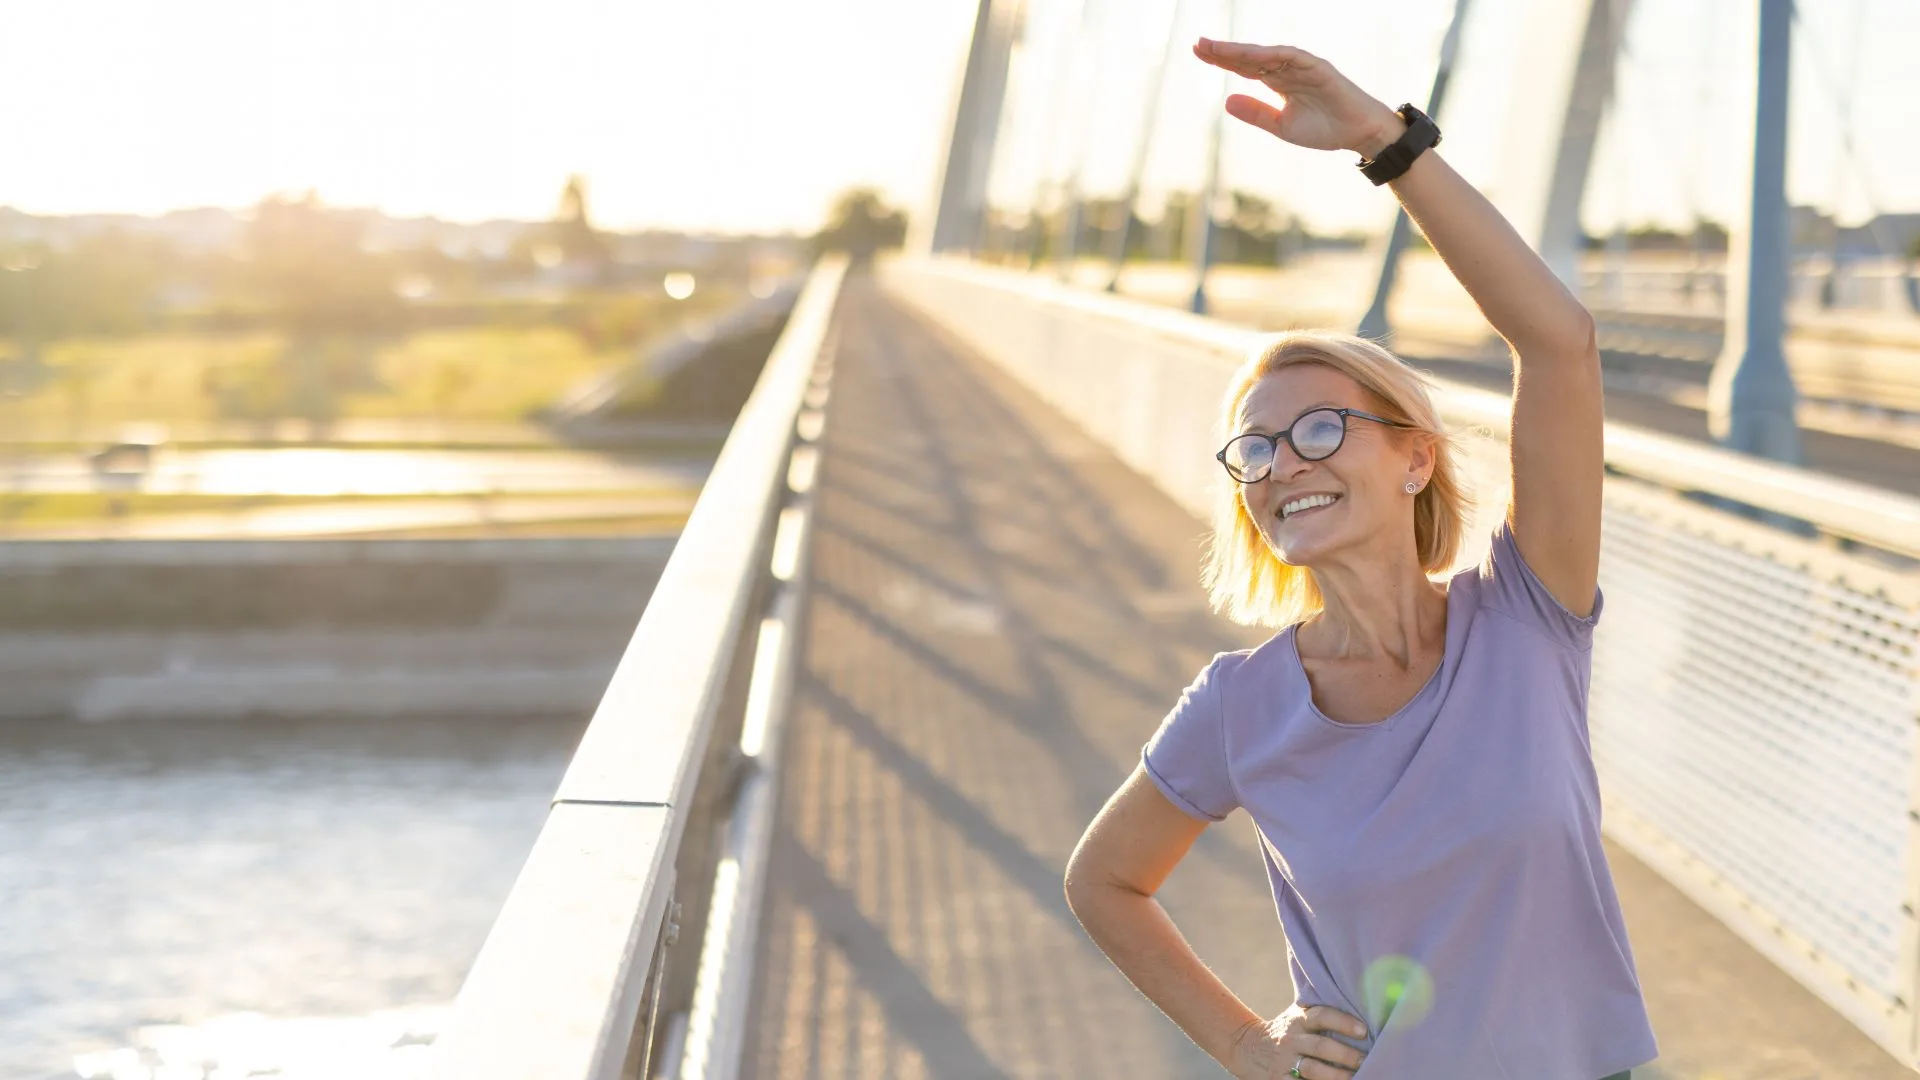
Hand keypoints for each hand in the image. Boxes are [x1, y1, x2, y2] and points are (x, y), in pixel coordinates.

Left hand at [1191, 38, 1403, 156]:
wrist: (1356, 134)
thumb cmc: (1324, 129)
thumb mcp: (1282, 126)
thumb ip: (1256, 113)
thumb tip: (1226, 101)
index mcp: (1278, 82)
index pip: (1245, 67)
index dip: (1223, 60)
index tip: (1199, 52)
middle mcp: (1287, 70)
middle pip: (1250, 57)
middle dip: (1225, 51)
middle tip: (1198, 44)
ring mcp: (1302, 66)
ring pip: (1266, 54)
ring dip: (1242, 50)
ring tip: (1217, 48)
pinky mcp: (1318, 67)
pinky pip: (1291, 57)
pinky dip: (1271, 54)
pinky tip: (1250, 54)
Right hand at [1226, 1004, 1369, 1078]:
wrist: (1245, 1046)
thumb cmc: (1285, 1031)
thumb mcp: (1296, 1016)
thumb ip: (1319, 1014)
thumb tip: (1360, 1007)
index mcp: (1298, 1020)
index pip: (1322, 1016)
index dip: (1343, 1022)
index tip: (1363, 1031)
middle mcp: (1291, 1039)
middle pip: (1320, 1046)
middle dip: (1346, 1055)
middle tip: (1365, 1060)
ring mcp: (1284, 1061)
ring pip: (1313, 1070)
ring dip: (1336, 1076)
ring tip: (1355, 1078)